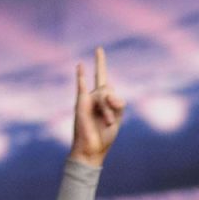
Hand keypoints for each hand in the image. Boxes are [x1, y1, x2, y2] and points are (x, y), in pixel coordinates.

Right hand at [69, 46, 123, 166]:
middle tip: (111, 120)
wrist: (91, 149)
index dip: (100, 64)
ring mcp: (88, 99)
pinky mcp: (81, 103)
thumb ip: (118, 104)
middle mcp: (95, 97)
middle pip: (108, 88)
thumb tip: (108, 92)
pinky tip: (80, 65)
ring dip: (108, 109)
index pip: (105, 80)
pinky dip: (81, 75)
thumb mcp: (117, 120)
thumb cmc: (104, 137)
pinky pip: (81, 86)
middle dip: (113, 103)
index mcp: (105, 102)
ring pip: (104, 93)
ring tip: (107, 121)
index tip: (98, 50)